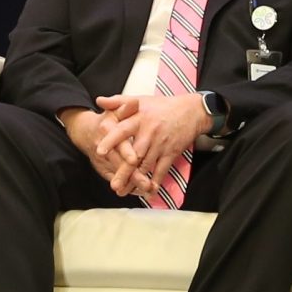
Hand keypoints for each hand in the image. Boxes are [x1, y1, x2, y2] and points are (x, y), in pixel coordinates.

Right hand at [62, 102, 147, 196]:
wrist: (85, 132)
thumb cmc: (106, 120)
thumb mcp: (114, 110)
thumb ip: (124, 106)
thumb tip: (134, 102)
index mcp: (106, 131)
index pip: (117, 143)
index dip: (124, 151)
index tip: (134, 159)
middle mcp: (103, 148)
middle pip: (118, 163)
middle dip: (132, 174)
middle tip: (145, 183)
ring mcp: (103, 161)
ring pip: (118, 175)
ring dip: (132, 183)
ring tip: (146, 190)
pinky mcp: (104, 170)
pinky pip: (116, 180)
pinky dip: (128, 186)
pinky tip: (140, 191)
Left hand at [94, 92, 210, 198]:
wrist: (192, 111)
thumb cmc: (163, 106)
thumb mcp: (140, 99)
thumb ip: (118, 101)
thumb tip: (99, 101)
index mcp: (139, 119)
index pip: (122, 131)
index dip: (111, 141)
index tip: (100, 152)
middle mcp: (149, 133)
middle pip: (134, 155)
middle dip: (123, 171)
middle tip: (113, 185)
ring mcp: (161, 144)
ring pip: (146, 166)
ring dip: (136, 180)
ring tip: (124, 192)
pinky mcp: (171, 153)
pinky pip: (162, 170)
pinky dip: (156, 181)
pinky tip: (149, 191)